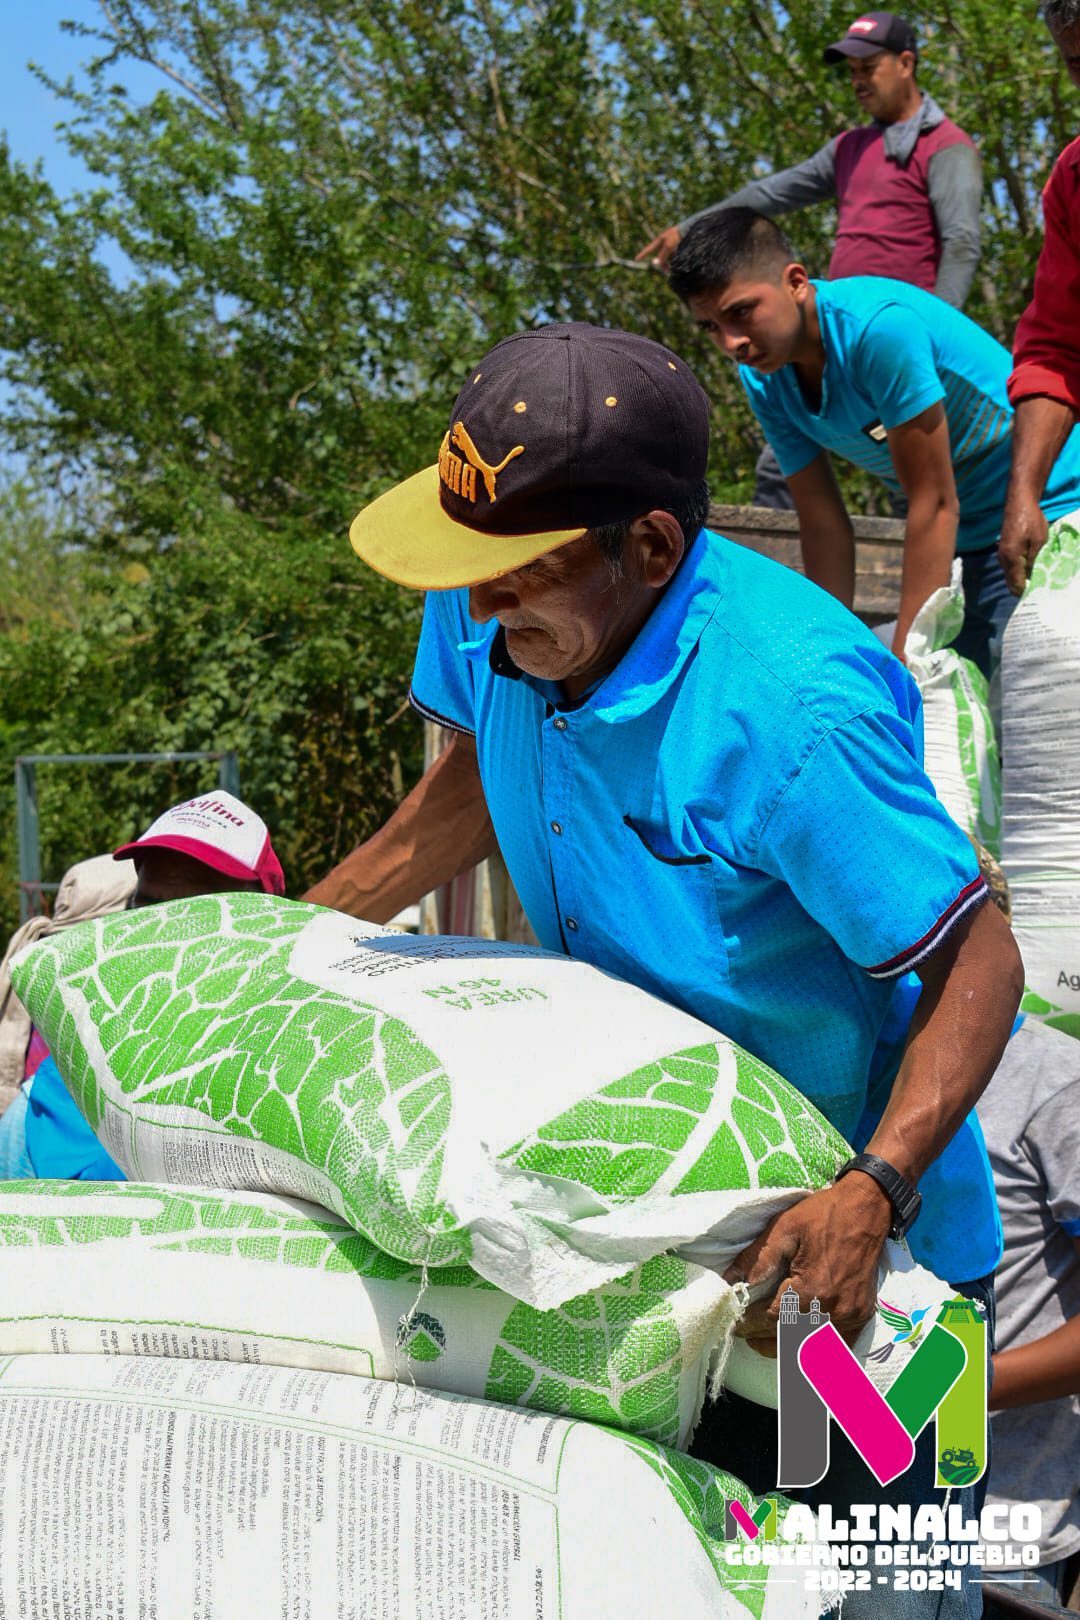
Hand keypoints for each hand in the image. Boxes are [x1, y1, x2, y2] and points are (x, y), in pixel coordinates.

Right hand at [634, 225, 681, 269]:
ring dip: (670, 262)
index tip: (636, 259)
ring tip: (677, 259)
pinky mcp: (676, 248)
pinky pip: (673, 256)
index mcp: (658, 241)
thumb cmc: (676, 236)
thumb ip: (662, 255)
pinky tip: (679, 257)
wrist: (687, 230)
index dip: (642, 255)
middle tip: (667, 272)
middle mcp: (663, 244)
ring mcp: (669, 246)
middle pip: (660, 258)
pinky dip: (675, 258)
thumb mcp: (668, 246)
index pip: (648, 249)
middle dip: (663, 265)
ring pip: (667, 258)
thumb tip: (659, 264)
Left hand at [723, 1176, 892, 1356]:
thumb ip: (757, 1258)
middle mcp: (833, 1309)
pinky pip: (836, 1345)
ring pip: (811, 1345)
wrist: (866, 1208)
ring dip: (785, 1347)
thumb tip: (730, 1281)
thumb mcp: (784, 1227)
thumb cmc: (822, 1214)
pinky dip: (815, 1349)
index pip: (771, 1318)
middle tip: (742, 1334)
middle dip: (762, 1337)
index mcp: (812, 1288)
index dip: (749, 1323)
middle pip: (790, 1337)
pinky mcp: (861, 1315)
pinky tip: (796, 1345)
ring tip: (760, 1342)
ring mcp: (850, 1315)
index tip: (732, 1323)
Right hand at [998, 496, 1047, 595]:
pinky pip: (1011, 567)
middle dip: (1023, 588)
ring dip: (1021, 579)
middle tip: (1038, 588)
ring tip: (1036, 578)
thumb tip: (1032, 577)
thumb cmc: (1031, 520)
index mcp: (1012, 559)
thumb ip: (1034, 561)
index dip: (1026, 592)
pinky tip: (1030, 568)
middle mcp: (1003, 560)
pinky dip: (1019, 571)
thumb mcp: (1039, 542)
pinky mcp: (1004, 550)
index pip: (1016, 584)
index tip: (1037, 594)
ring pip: (1010, 575)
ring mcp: (1002, 555)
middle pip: (1011, 582)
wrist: (1019, 502)